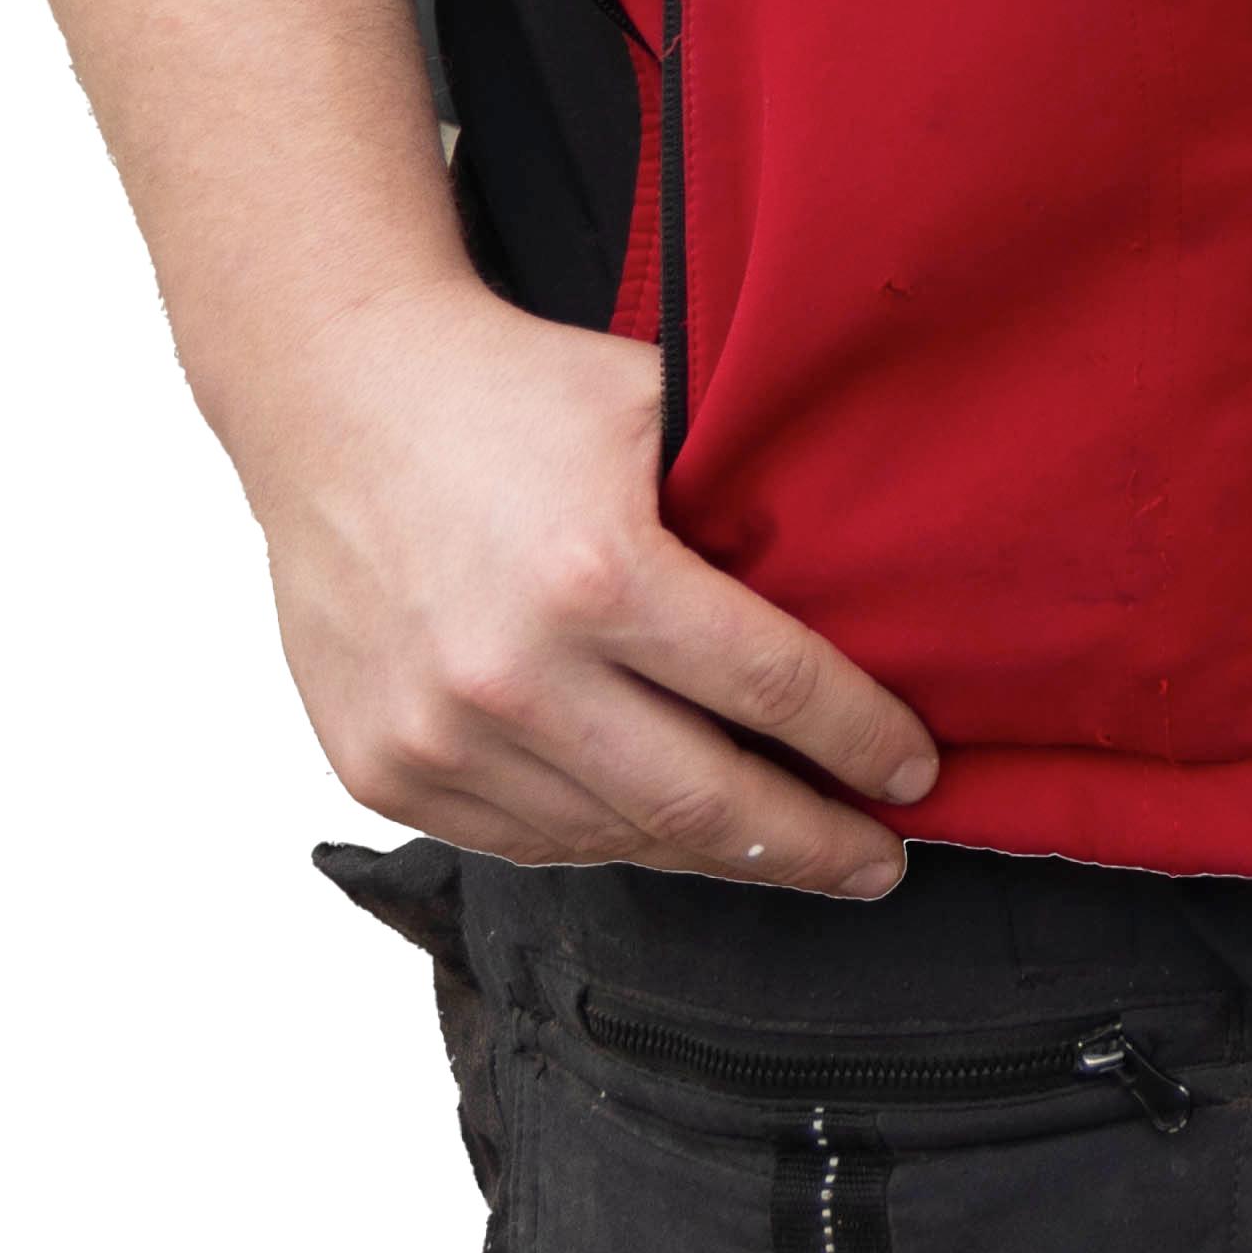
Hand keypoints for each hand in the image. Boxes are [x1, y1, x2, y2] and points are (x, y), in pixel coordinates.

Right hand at [242, 270, 942, 894]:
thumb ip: (740, 492)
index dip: (861, 742)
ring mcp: (440, 738)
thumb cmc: (509, 390)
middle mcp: (514, 675)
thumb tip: (859, 581)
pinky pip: (527, 842)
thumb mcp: (649, 404)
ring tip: (783, 848)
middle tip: (881, 863)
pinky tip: (662, 824)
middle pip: (706, 806)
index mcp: (597, 574)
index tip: (918, 772)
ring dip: (714, 854)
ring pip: (617, 840)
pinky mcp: (386, 773)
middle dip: (816, 847)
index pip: (772, 691)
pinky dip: (607, 838)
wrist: (333, 396)